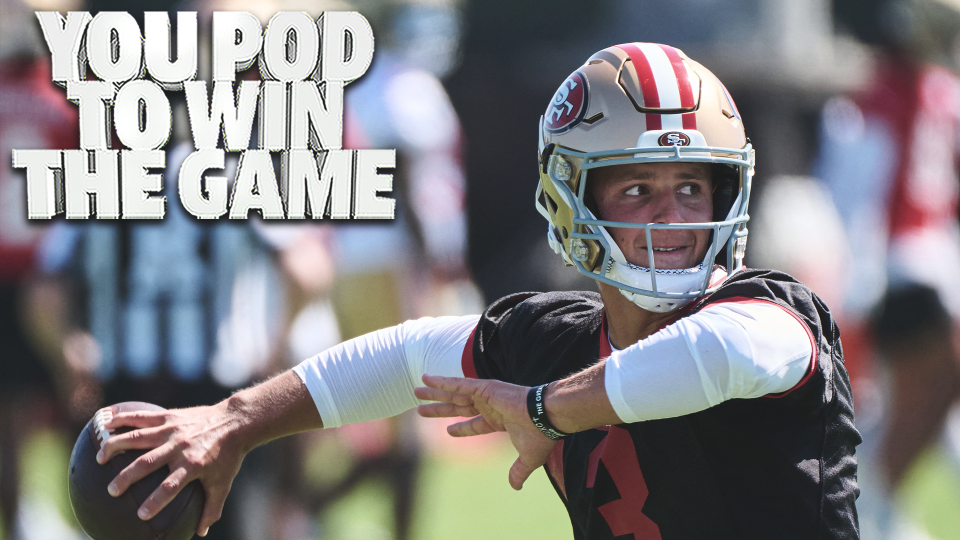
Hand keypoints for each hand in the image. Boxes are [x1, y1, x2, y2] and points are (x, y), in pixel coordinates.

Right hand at [97, 402, 245, 536]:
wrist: (235, 421)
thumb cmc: (228, 456)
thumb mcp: (223, 483)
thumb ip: (212, 508)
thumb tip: (201, 533)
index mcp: (193, 465)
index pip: (170, 487)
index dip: (155, 501)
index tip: (140, 515)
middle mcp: (180, 447)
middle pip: (147, 463)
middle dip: (126, 477)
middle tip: (111, 491)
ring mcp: (173, 430)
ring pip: (139, 438)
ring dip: (116, 446)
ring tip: (99, 458)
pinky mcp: (169, 417)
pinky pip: (142, 417)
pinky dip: (122, 419)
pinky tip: (104, 424)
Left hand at [415, 374, 556, 489]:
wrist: (546, 416)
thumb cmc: (540, 435)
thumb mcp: (528, 459)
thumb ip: (518, 471)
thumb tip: (515, 487)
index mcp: (499, 420)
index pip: (475, 424)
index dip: (461, 428)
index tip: (448, 431)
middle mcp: (490, 406)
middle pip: (457, 408)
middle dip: (439, 408)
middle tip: (421, 409)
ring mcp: (486, 395)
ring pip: (454, 395)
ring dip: (435, 393)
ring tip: (416, 391)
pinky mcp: (484, 387)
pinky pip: (458, 384)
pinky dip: (443, 381)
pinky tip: (427, 378)